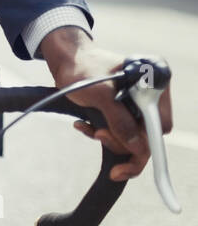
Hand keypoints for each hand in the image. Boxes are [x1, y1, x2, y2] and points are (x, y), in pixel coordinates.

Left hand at [40, 27, 173, 181]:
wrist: (66, 60)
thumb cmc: (82, 68)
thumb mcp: (100, 95)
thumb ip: (120, 120)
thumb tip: (138, 148)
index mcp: (154, 85)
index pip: (159, 125)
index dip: (145, 143)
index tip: (128, 165)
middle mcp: (151, 96)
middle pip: (147, 135)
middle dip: (122, 141)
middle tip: (98, 135)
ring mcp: (137, 105)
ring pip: (132, 137)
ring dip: (110, 138)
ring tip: (88, 128)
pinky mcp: (123, 112)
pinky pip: (120, 133)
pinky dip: (103, 134)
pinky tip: (84, 126)